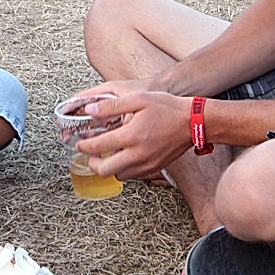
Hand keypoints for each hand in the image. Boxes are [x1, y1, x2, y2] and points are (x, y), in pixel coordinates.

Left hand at [75, 91, 193, 180]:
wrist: (194, 122)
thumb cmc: (168, 108)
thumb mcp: (138, 99)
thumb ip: (111, 106)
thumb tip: (90, 110)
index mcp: (131, 136)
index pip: (98, 147)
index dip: (84, 146)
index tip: (80, 143)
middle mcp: (138, 154)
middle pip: (105, 170)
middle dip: (93, 164)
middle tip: (91, 155)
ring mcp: (147, 164)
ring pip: (119, 175)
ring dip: (109, 167)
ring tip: (108, 155)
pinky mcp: (155, 168)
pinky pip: (133, 175)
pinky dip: (124, 169)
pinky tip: (125, 156)